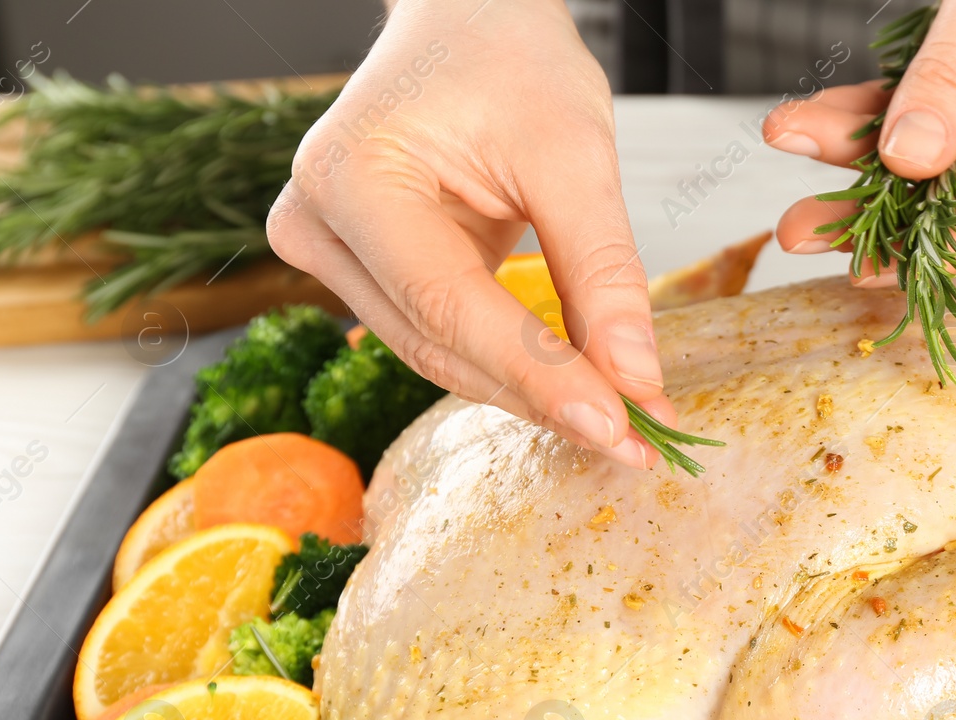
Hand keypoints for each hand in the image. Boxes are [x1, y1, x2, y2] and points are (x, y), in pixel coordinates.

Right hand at [267, 0, 670, 468]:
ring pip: (441, 356)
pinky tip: (580, 391)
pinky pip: (443, 339)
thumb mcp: (574, 152)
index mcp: (351, 176)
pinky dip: (515, 367)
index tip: (618, 424)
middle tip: (638, 442)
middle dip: (546, 398)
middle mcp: (317, 223)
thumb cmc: (510, 59)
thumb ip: (603, 271)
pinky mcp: (364, 275)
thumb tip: (636, 383)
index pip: (449, 305)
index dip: (537, 376)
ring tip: (622, 423)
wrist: (467, 21)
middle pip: (440, 345)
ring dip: (533, 394)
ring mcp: (330, 254)